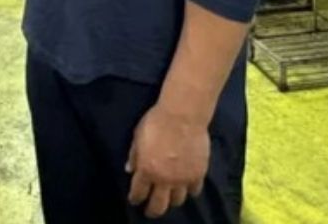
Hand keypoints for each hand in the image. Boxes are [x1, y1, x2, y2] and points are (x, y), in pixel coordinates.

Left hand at [126, 103, 209, 217]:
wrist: (183, 115)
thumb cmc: (156, 122)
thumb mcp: (137, 137)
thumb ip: (134, 155)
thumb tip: (129, 169)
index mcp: (146, 171)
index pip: (138, 193)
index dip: (135, 199)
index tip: (134, 200)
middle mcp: (164, 180)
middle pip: (158, 206)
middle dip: (152, 211)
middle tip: (150, 211)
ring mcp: (182, 179)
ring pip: (177, 201)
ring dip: (172, 200)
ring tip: (170, 196)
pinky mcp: (198, 174)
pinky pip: (194, 190)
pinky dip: (190, 190)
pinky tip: (187, 187)